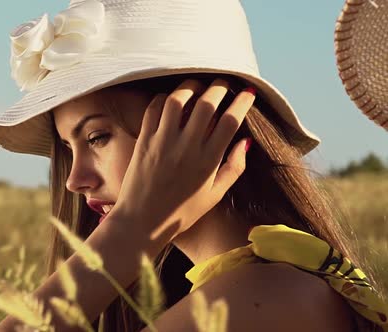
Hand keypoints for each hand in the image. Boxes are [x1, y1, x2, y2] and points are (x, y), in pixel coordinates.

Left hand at [110, 78, 254, 241]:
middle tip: (223, 84)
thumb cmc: (181, 213)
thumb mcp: (214, 196)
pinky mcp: (144, 141)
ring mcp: (162, 143)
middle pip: (207, 103)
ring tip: (197, 87)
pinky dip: (164, 98)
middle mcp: (186, 148)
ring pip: (178, 99)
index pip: (230, 121)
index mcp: (208, 162)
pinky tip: (172, 100)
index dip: (242, 102)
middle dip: (219, 87)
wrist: (141, 223)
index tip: (248, 93)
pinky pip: (154, 109)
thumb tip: (246, 142)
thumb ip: (233, 168)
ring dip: (190, 87)